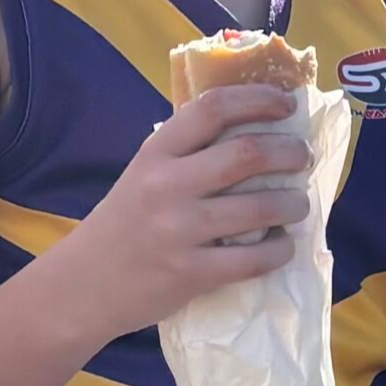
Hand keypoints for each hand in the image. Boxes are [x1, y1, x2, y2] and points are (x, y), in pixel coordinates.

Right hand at [73, 84, 311, 340]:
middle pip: (246, 154)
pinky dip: (280, 250)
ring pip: (259, 208)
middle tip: (302, 156)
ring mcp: (178, 230)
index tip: (286, 104)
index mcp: (155, 152)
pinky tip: (284, 245)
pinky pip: (253, 259)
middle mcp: (166, 185)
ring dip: (293, 204)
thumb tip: (257, 128)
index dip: (258, 99)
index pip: (213, 108)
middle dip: (289, 152)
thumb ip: (188, 152)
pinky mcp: (190, 274)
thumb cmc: (125, 223)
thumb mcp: (144, 173)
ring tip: (299, 205)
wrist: (83, 286)